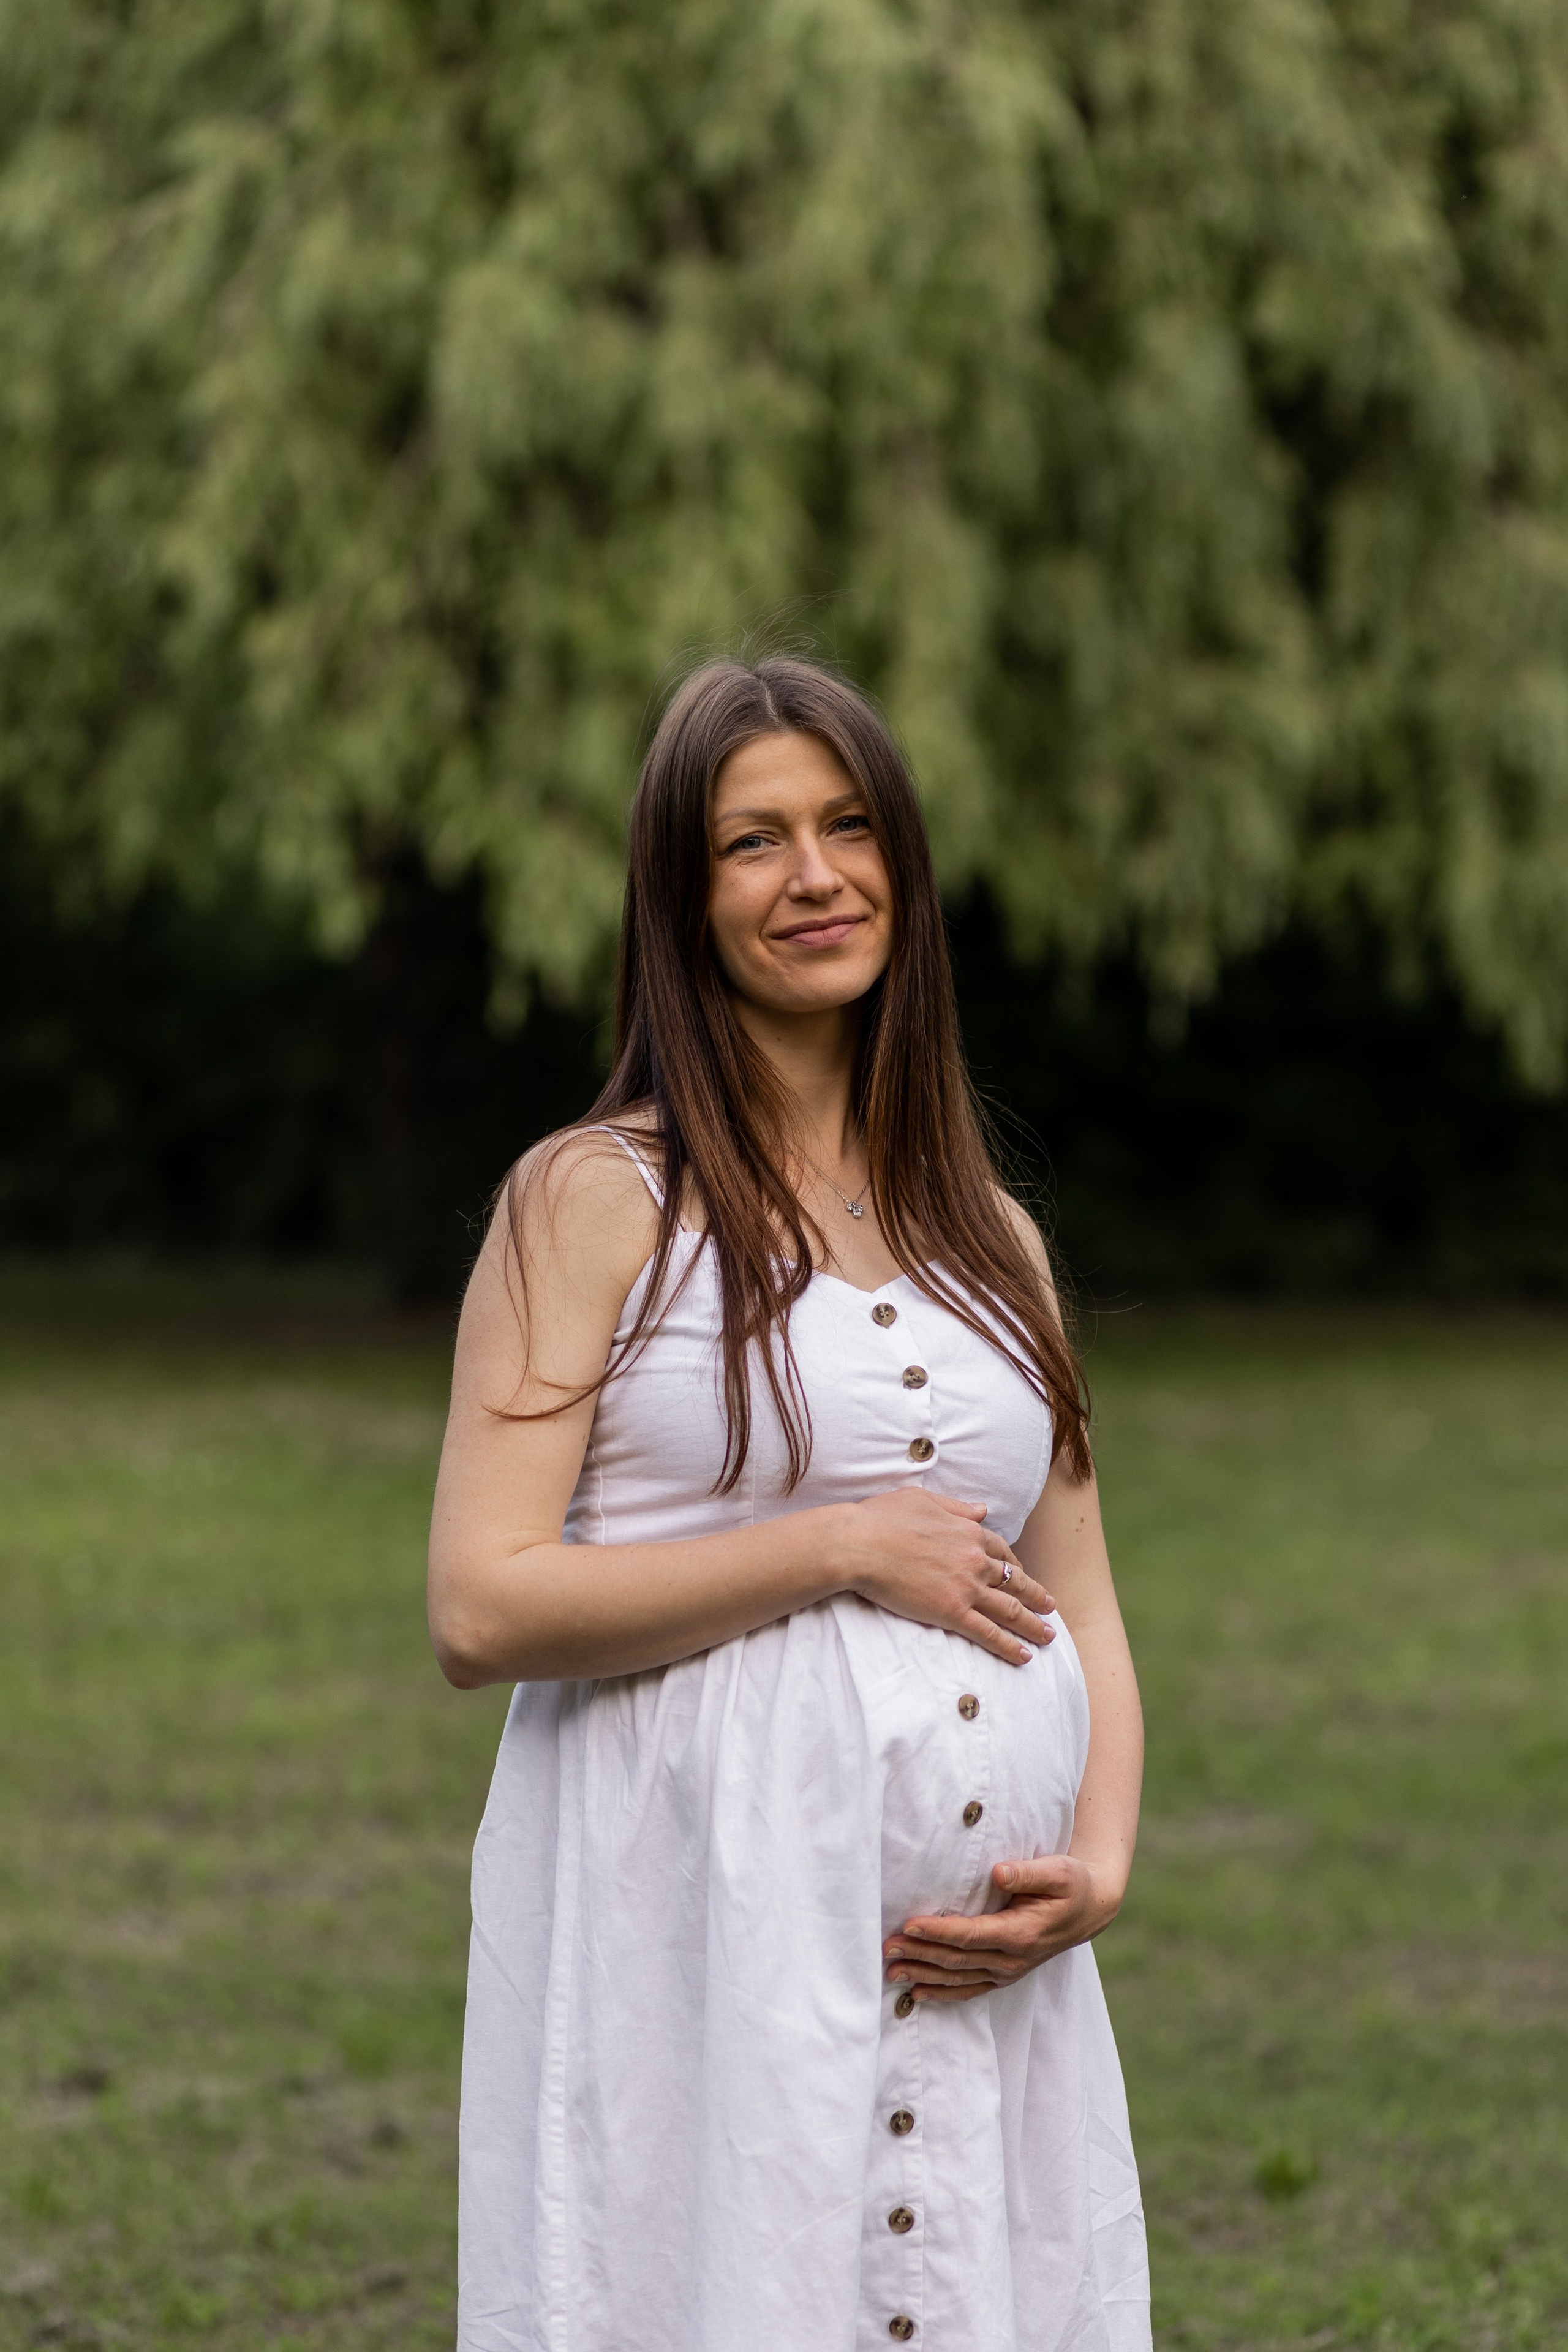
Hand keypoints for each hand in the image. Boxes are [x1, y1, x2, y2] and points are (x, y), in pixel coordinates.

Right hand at [836, 1490, 1055, 1665]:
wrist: (859, 1544)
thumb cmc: (882, 1518)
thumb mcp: (924, 1500)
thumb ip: (957, 1507)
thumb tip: (983, 1510)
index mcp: (968, 1531)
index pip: (1002, 1550)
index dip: (1016, 1565)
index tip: (1023, 1574)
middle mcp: (974, 1559)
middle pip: (1015, 1582)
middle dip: (1036, 1596)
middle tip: (1052, 1607)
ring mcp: (965, 1587)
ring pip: (1009, 1610)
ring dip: (1033, 1625)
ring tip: (1049, 1636)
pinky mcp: (951, 1612)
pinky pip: (987, 1633)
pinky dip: (1008, 1645)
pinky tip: (1023, 1656)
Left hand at [882, 1855, 1122, 2000]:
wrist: (1090, 1912)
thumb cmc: (1072, 1885)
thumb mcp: (1059, 1872)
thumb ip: (1028, 1873)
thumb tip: (998, 1871)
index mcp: (1021, 1934)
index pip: (971, 1935)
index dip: (939, 1931)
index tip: (910, 1924)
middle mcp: (1011, 1960)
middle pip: (957, 1959)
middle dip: (919, 1953)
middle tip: (886, 1946)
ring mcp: (1007, 1972)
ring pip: (958, 1978)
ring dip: (922, 1975)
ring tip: (890, 1970)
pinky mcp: (1003, 1975)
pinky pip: (968, 1989)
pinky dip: (942, 1993)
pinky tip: (917, 1993)